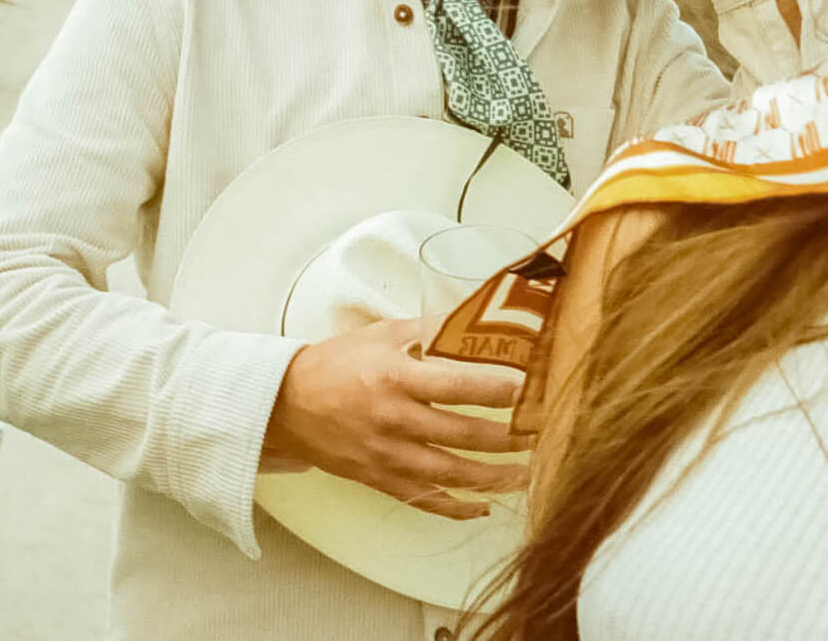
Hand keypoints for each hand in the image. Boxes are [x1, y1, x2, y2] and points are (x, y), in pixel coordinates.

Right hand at [263, 317, 529, 518]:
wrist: (286, 404)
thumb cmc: (337, 363)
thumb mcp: (381, 335)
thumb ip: (428, 330)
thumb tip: (474, 318)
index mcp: (396, 378)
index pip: (457, 385)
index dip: (496, 389)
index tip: (529, 389)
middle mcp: (394, 420)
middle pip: (463, 435)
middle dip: (508, 438)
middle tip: (541, 434)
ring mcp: (387, 456)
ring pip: (451, 475)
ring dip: (494, 478)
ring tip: (527, 474)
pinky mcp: (379, 480)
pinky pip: (425, 500)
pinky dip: (457, 509)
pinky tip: (484, 507)